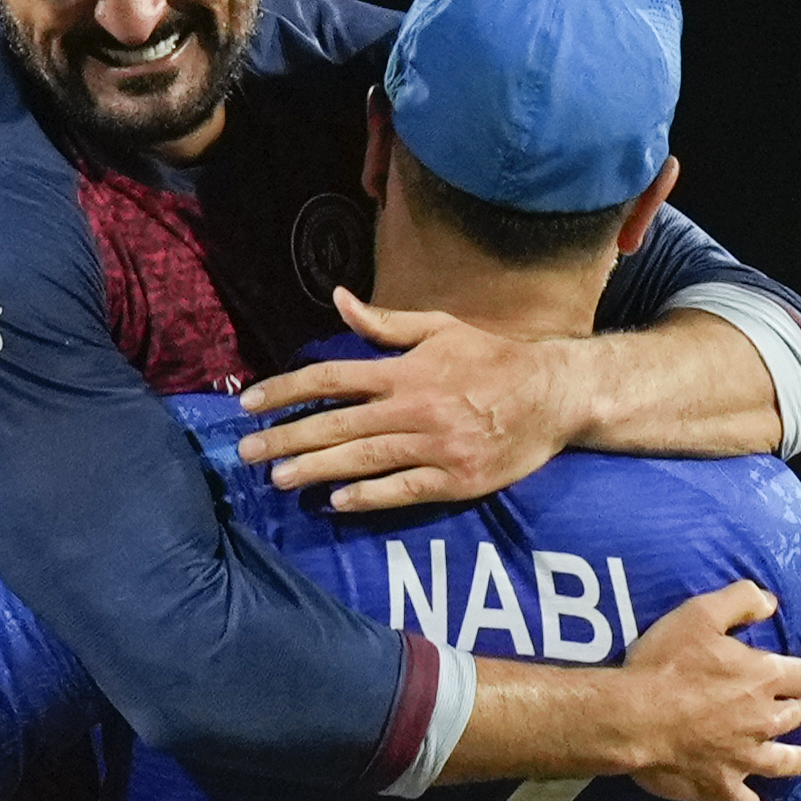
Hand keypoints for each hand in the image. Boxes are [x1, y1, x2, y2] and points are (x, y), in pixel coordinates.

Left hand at [233, 291, 591, 510]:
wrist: (555, 395)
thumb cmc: (493, 358)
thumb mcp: (441, 329)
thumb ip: (385, 323)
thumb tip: (338, 299)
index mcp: (405, 371)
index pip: (331, 378)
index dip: (286, 390)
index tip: (251, 404)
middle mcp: (414, 408)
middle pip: (337, 424)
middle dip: (286, 437)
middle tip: (245, 452)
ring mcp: (434, 447)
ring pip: (363, 458)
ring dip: (316, 469)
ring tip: (277, 479)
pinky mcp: (455, 479)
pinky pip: (403, 490)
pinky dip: (368, 496)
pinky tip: (336, 502)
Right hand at [620, 580, 800, 800]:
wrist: (630, 717)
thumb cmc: (663, 664)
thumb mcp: (699, 614)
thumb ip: (740, 601)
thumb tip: (770, 601)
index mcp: (764, 678)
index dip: (796, 673)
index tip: (787, 673)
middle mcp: (763, 720)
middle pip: (795, 716)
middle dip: (790, 711)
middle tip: (780, 709)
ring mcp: (745, 757)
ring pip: (785, 761)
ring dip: (794, 760)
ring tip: (799, 760)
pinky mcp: (721, 785)